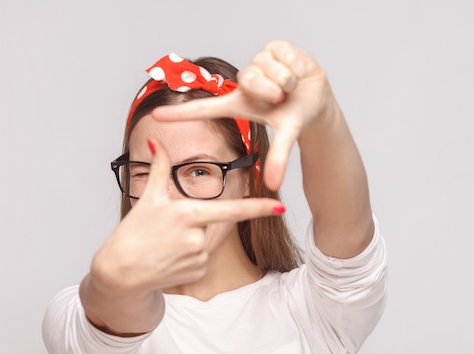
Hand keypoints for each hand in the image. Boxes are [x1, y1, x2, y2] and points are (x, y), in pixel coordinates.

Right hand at [90, 139, 284, 293]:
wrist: (121, 272)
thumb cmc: (133, 233)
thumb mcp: (148, 198)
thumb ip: (159, 168)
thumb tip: (154, 142)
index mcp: (188, 215)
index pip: (231, 211)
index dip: (258, 208)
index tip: (280, 206)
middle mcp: (197, 238)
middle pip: (216, 223)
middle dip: (202, 222)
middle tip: (173, 229)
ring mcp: (198, 258)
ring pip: (209, 241)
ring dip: (194, 238)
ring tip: (167, 243)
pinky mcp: (197, 273)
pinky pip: (203, 259)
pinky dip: (191, 255)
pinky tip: (171, 256)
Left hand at [151, 40, 330, 190]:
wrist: (318, 96)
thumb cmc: (294, 115)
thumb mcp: (286, 134)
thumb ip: (278, 158)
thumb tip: (273, 185)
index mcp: (238, 104)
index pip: (204, 109)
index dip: (180, 114)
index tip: (156, 118)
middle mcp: (243, 82)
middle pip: (251, 80)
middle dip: (273, 90)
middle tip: (282, 97)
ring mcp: (257, 63)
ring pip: (269, 68)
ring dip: (287, 79)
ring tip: (291, 86)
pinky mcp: (273, 46)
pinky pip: (283, 55)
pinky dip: (296, 66)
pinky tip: (297, 70)